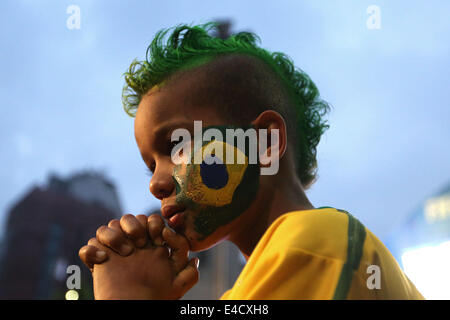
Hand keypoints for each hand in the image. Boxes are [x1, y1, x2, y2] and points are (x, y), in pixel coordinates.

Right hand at [78, 214, 198, 298]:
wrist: (133, 308)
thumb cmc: (155, 298)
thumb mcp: (178, 286)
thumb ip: (190, 272)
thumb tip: (194, 257)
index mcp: (150, 245)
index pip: (150, 219)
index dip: (154, 223)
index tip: (158, 239)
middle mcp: (132, 245)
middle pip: (128, 218)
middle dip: (135, 226)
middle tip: (139, 244)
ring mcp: (113, 251)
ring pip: (106, 227)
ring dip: (114, 235)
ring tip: (125, 253)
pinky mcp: (98, 261)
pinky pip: (88, 246)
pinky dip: (92, 251)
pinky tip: (102, 261)